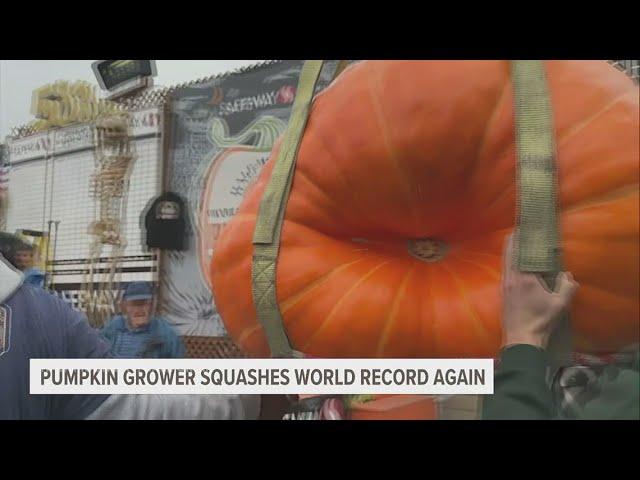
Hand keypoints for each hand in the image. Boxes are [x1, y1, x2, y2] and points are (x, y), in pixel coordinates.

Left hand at [501, 233, 578, 349]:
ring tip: (513, 242)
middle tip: (516, 230)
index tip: (525, 228)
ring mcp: (505, 286)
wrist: (521, 338)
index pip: (522, 252)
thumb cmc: (541, 320)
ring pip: (505, 262)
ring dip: (509, 251)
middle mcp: (511, 278)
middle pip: (509, 254)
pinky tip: (511, 263)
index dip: (523, 240)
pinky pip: (504, 271)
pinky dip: (507, 262)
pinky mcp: (503, 293)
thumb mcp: (560, 304)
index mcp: (524, 277)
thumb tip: (568, 274)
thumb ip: (567, 286)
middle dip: (512, 241)